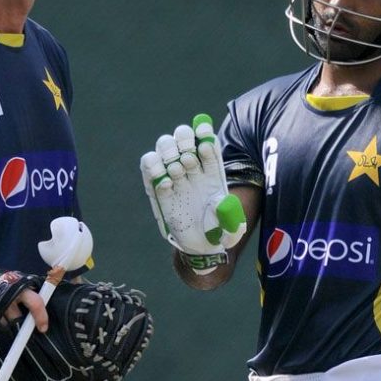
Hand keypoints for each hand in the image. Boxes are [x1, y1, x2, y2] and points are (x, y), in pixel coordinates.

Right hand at [140, 115, 245, 272]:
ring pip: (164, 146)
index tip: (205, 140)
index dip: (205, 135)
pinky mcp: (158, 189)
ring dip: (167, 151)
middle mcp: (192, 169)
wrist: (201, 246)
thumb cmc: (220, 233)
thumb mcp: (231, 228)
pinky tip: (166, 184)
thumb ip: (230, 218)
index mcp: (213, 170)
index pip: (207, 142)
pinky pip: (149, 167)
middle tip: (187, 154)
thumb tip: (221, 202)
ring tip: (176, 170)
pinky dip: (153, 168)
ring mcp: (174, 177)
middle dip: (183, 138)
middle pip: (183, 137)